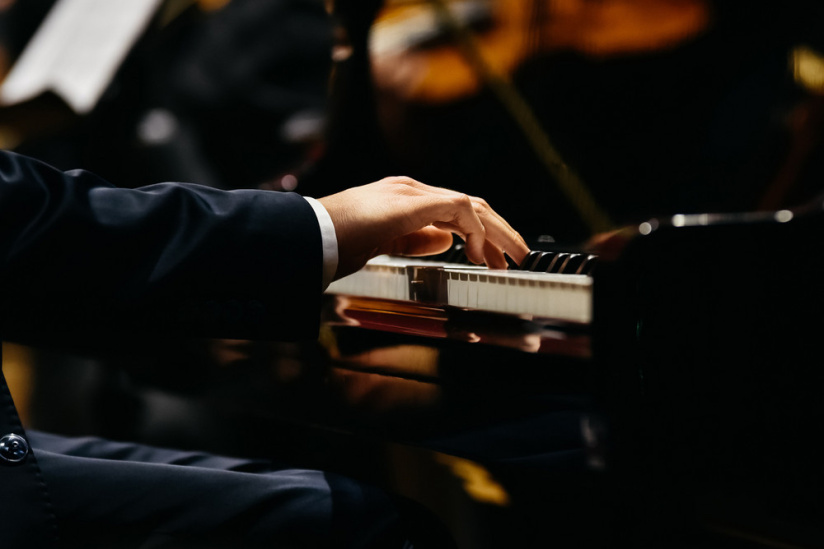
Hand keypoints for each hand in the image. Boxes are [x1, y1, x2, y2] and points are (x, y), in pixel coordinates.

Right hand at [318, 176, 528, 278]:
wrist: (310, 237)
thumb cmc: (335, 243)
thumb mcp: (383, 244)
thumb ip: (415, 241)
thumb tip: (446, 242)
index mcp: (402, 200)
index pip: (452, 211)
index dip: (479, 234)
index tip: (492, 258)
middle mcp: (411, 191)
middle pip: (469, 206)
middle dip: (498, 231)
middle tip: (517, 255)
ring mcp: (412, 193)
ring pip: (471, 206)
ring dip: (497, 232)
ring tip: (515, 256)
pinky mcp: (413, 202)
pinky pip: (460, 209)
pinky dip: (476, 231)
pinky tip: (481, 255)